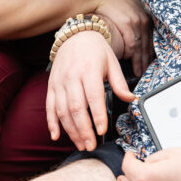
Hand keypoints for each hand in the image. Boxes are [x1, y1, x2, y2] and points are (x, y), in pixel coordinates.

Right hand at [46, 31, 134, 150]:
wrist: (75, 35)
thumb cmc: (96, 50)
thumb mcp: (111, 62)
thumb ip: (120, 83)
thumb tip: (131, 99)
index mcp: (89, 71)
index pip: (93, 97)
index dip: (97, 116)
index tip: (102, 131)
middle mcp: (72, 77)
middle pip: (76, 108)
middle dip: (84, 130)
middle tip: (91, 145)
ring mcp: (59, 82)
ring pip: (62, 111)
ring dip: (70, 131)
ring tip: (80, 144)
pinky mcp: (51, 86)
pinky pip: (49, 107)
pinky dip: (51, 123)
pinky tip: (56, 136)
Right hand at [90, 0, 153, 76]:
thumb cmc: (112, 4)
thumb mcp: (129, 8)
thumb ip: (136, 21)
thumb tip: (140, 36)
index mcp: (146, 15)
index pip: (152, 39)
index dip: (151, 54)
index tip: (150, 64)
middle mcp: (144, 18)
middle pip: (148, 45)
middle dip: (147, 61)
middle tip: (145, 72)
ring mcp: (137, 21)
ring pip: (141, 47)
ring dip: (140, 61)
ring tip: (138, 72)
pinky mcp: (127, 24)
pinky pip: (132, 44)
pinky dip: (131, 55)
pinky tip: (129, 61)